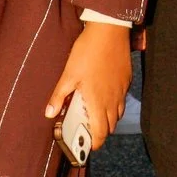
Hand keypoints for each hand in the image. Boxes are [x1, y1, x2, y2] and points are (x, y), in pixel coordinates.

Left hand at [44, 21, 133, 158]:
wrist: (110, 30)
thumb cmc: (87, 52)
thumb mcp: (68, 74)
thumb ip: (59, 96)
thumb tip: (49, 114)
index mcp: (98, 102)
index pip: (101, 133)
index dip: (96, 143)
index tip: (88, 146)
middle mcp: (113, 100)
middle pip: (111, 126)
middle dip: (101, 132)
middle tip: (88, 129)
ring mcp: (122, 90)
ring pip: (118, 114)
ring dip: (108, 119)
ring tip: (95, 113)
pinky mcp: (127, 80)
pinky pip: (122, 99)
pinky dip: (114, 104)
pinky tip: (105, 94)